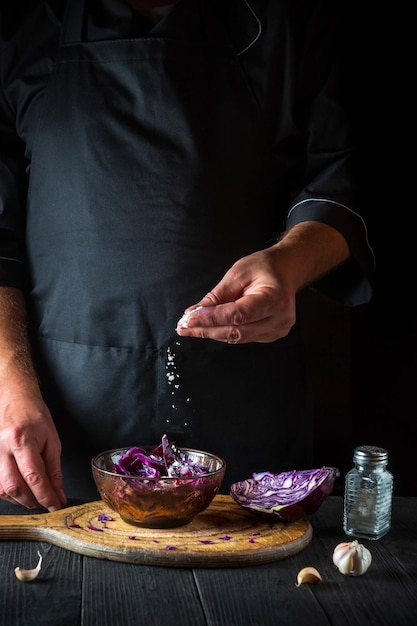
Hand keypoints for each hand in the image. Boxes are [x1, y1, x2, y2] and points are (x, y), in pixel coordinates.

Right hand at [0, 378, 66, 510]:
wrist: (13, 398)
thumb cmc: (34, 415)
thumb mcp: (51, 439)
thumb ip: (54, 468)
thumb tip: (58, 492)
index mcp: (22, 439)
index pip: (34, 477)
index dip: (46, 496)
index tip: (57, 505)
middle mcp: (2, 448)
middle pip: (14, 487)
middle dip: (32, 501)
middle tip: (47, 503)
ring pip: (1, 489)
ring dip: (19, 500)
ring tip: (35, 498)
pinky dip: (8, 493)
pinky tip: (20, 490)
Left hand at [176, 222, 349, 343]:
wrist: (287, 270)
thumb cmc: (264, 267)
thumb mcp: (239, 272)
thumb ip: (219, 295)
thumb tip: (196, 312)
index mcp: (275, 298)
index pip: (239, 314)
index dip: (212, 318)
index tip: (190, 318)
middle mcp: (280, 318)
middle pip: (237, 331)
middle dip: (207, 329)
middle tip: (184, 326)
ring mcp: (278, 329)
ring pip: (238, 338)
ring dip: (212, 333)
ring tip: (191, 327)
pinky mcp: (273, 335)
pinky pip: (244, 338)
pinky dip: (225, 332)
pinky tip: (210, 326)